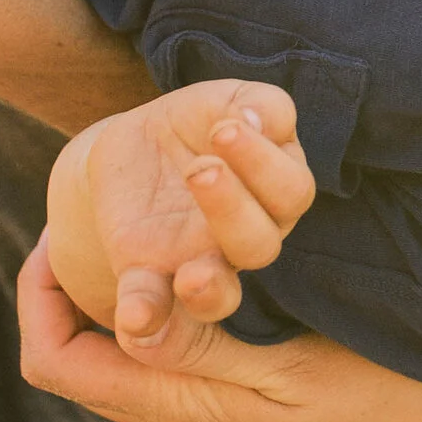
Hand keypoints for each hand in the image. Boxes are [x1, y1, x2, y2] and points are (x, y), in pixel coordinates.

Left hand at [19, 230, 404, 421]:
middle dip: (69, 295)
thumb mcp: (289, 361)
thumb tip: (125, 318)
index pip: (57, 363)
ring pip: (126, 368)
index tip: (55, 235)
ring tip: (141, 239)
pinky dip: (162, 323)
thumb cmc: (381, 398)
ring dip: (119, 307)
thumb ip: (201, 344)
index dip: (37, 298)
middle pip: (81, 364)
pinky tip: (199, 277)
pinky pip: (170, 373)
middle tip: (88, 223)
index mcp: (181, 411)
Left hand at [48, 79, 315, 348]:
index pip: (290, 189)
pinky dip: (147, 316)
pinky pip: (154, 307)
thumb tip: (265, 120)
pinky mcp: (149, 278)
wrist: (131, 152)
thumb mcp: (225, 103)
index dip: (262, 161)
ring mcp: (199, 265)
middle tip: (200, 169)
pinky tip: (136, 319)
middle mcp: (246, 238)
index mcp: (274, 194)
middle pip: (261, 243)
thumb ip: (261, 105)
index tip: (225, 127)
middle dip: (232, 208)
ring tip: (191, 274)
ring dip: (208, 286)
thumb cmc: (197, 126)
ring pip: (221, 293)